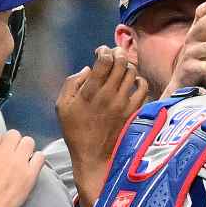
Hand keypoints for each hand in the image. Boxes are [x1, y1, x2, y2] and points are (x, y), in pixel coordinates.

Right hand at [0, 132, 41, 206]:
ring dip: (27, 149)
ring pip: (29, 142)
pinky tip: (33, 167)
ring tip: (24, 159)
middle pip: (15, 135)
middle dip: (14, 143)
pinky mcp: (29, 175)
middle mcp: (4, 153)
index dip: (0, 143)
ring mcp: (18, 163)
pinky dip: (38, 160)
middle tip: (13, 154)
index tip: (0, 151)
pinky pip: (40, 158)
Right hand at [57, 46, 144, 168]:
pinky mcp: (133, 111)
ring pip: (132, 72)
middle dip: (117, 52)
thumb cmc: (75, 131)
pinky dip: (139, 80)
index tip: (100, 52)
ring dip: (127, 64)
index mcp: (89, 91)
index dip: (103, 50)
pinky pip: (143, 87)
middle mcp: (108, 94)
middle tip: (114, 53)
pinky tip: (133, 81)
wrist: (93, 155)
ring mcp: (123, 103)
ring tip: (122, 67)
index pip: (103, 60)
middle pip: (120, 62)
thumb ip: (71, 83)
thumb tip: (88, 69)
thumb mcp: (62, 106)